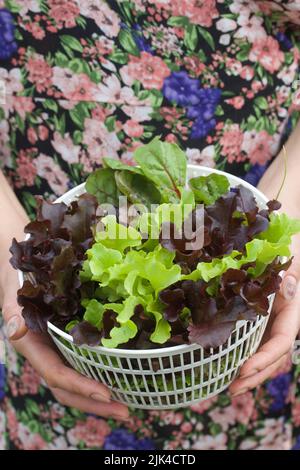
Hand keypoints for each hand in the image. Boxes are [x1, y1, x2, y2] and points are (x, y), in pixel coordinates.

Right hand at [2, 263, 128, 420]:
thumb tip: (16, 331)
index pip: (55, 373)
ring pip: (77, 379)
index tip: (106, 394)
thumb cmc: (19, 270)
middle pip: (68, 388)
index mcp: (31, 344)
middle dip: (95, 404)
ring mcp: (56, 347)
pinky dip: (101, 372)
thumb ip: (13, 311)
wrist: (21, 259)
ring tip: (130, 403)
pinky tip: (123, 374)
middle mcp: (45, 351)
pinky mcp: (68, 339)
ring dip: (100, 396)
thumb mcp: (14, 287)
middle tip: (127, 411)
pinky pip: (84, 361)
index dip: (80, 385)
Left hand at [229, 235, 299, 396]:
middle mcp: (282, 322)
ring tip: (229, 388)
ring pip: (263, 355)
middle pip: (272, 357)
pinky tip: (227, 369)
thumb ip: (291, 271)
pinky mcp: (258, 321)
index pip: (281, 341)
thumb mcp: (290, 255)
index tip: (244, 369)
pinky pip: (253, 343)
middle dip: (255, 375)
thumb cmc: (285, 247)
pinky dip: (242, 357)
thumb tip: (288, 285)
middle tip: (232, 389)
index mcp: (292, 311)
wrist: (280, 246)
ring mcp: (270, 324)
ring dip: (249, 373)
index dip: (265, 358)